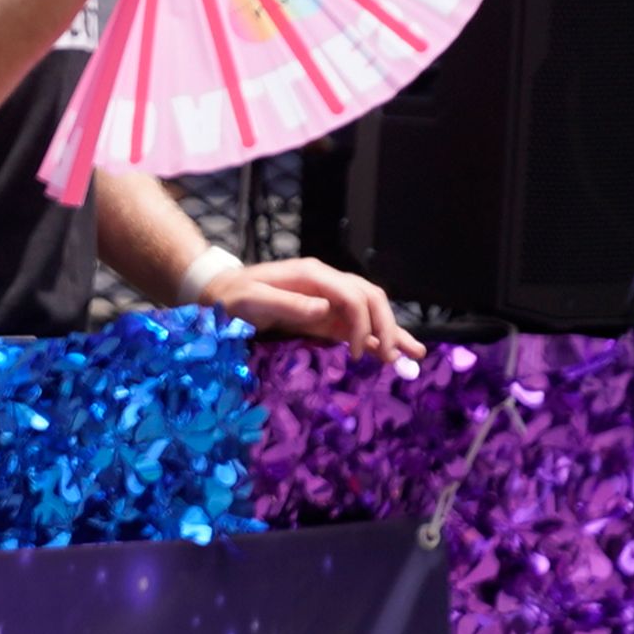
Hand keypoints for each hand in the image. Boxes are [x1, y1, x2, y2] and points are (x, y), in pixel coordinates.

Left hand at [204, 254, 423, 362]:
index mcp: (312, 275)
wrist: (219, 294)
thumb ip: (287, 304)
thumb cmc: (232, 296)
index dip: (361, 323)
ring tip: (413, 354)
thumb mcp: (253, 299)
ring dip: (389, 332)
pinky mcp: (323, 315)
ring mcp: (327, 299)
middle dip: (386, 327)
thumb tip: (324, 309)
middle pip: (370, 299)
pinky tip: (388, 354)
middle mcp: (326, 284)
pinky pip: (354, 326)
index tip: (358, 353)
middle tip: (396, 357)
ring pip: (368, 312)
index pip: (352, 295)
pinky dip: (372, 339)